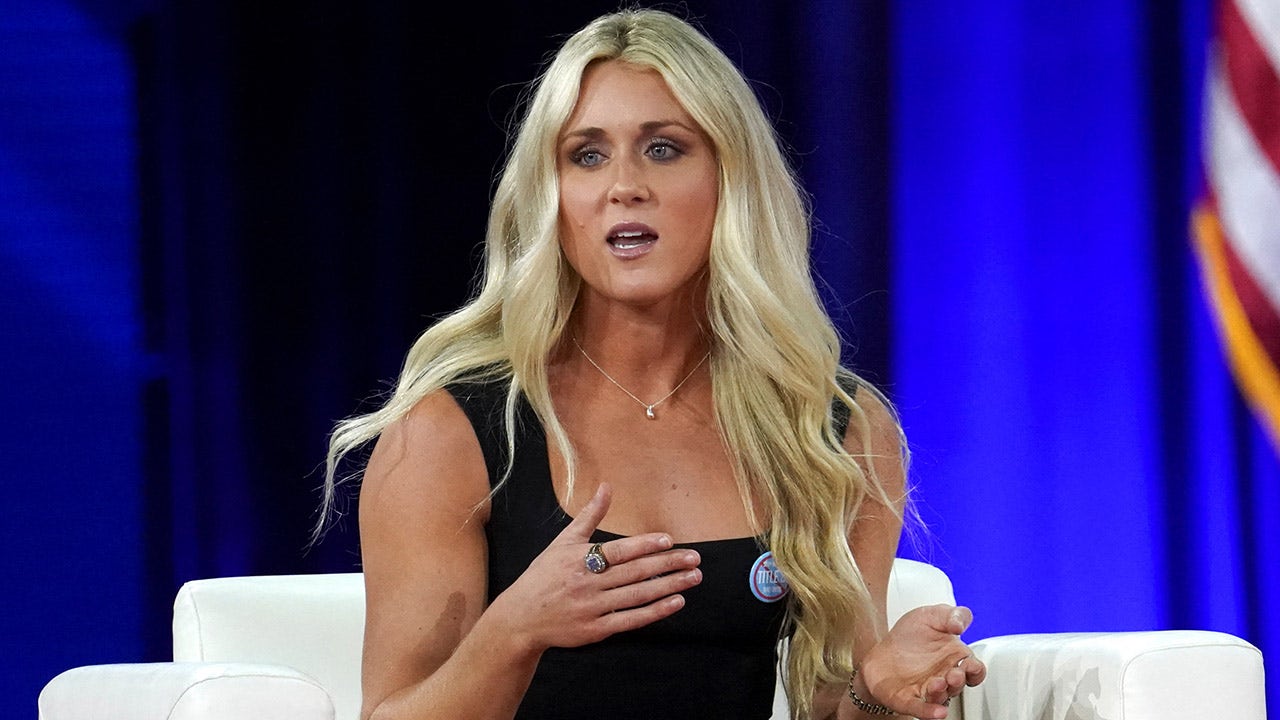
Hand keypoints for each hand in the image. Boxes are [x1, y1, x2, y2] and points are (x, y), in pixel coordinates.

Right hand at [487, 483, 702, 654]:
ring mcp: (593, 608)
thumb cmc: (544, 575)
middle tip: (695, 559)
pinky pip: (631, 620)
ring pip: (638, 596)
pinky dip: (655, 611)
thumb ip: (590, 515)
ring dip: (669, 586)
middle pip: (634, 573)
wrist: (521, 618)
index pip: (619, 551)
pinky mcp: (597, 630)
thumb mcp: (563, 542)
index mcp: (580, 559)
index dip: (645, 545)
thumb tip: (607, 486)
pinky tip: (676, 602)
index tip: (670, 541)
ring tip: (693, 578)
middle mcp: (588, 583)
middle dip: (668, 565)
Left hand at [859, 604, 986, 718]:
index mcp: (954, 658)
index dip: (975, 670)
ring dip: (942, 693)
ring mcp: (926, 689)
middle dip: (958, 681)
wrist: (880, 649)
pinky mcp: (907, 699)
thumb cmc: (910, 636)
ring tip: (937, 684)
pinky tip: (937, 712)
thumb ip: (951, 614)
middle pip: (958, 684)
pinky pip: (920, 708)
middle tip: (953, 674)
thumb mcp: (931, 615)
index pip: (974, 670)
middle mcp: (944, 677)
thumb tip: (960, 625)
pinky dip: (929, 712)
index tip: (970, 664)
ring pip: (941, 697)